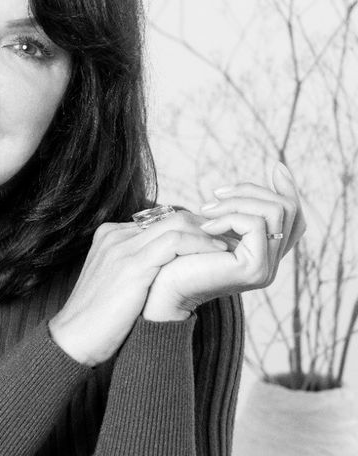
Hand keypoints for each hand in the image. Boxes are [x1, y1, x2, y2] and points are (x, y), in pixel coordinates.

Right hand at [48, 211, 229, 365]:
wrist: (73, 340)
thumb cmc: (98, 322)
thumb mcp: (119, 287)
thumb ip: (141, 271)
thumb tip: (173, 274)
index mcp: (111, 237)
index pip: (161, 220)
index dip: (192, 229)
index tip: (216, 241)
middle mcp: (115, 235)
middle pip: (172, 216)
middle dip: (205, 226)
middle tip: (232, 239)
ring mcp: (121, 247)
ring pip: (177, 223)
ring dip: (209, 233)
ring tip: (231, 246)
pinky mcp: (132, 265)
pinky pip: (176, 242)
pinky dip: (201, 245)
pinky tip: (219, 254)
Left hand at [142, 161, 305, 320]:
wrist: (162, 288)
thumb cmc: (180, 255)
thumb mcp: (216, 225)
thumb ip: (241, 210)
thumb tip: (278, 170)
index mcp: (264, 254)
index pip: (294, 219)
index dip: (289, 190)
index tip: (276, 168)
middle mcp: (272, 263)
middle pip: (286, 209)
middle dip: (251, 191)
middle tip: (216, 194)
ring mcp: (266, 268)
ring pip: (275, 212)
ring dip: (238, 202)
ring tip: (206, 210)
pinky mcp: (255, 268)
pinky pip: (255, 225)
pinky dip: (229, 217)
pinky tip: (206, 227)